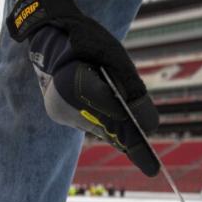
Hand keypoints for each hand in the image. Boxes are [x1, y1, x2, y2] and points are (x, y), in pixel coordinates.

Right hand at [7, 0, 159, 175]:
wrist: (51, 33)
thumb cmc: (87, 40)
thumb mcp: (116, 59)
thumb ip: (132, 90)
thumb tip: (149, 125)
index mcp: (73, 84)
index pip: (111, 116)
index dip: (133, 138)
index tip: (150, 167)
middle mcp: (61, 104)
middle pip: (104, 129)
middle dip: (128, 141)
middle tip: (151, 166)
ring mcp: (58, 111)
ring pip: (97, 128)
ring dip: (116, 131)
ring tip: (139, 149)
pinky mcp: (59, 114)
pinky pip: (88, 123)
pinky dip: (105, 124)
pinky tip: (119, 129)